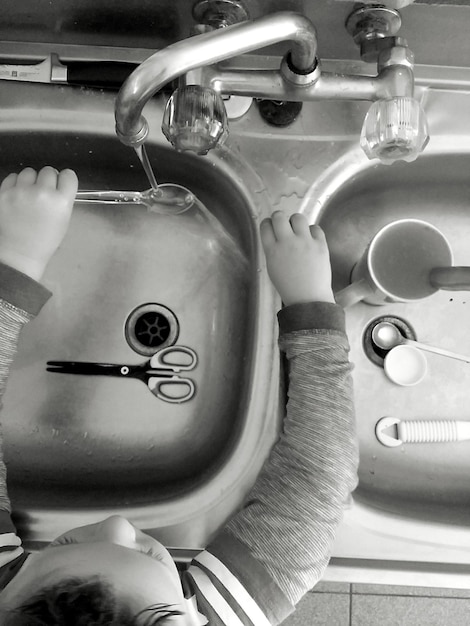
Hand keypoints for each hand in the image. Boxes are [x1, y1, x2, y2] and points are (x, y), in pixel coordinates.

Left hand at [0, 166, 77, 280]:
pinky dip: (16, 184)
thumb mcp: (63, 221)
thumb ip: (63, 200)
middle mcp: (42, 193)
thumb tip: (57, 184)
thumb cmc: (44, 240)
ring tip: (29, 195)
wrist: (19, 252)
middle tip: (43, 194)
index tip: (61, 185)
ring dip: (31, 181)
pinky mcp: (4, 192)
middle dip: (47, 180)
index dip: (65, 179)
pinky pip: (13, 177)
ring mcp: (21, 191)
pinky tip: (18, 196)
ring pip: (29, 172)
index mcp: (61, 202)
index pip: (69, 175)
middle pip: (49, 171)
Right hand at [260, 211, 334, 305]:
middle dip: (279, 218)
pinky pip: (316, 227)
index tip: (271, 226)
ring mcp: (305, 242)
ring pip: (298, 217)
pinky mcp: (320, 244)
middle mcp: (287, 242)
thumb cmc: (288, 286)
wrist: (308, 298)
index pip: (265, 226)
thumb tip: (276, 236)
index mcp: (272, 250)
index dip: (267, 224)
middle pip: (279, 217)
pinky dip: (312, 231)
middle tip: (283, 225)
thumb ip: (273, 250)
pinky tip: (310, 239)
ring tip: (298, 231)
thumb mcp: (272, 268)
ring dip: (296, 222)